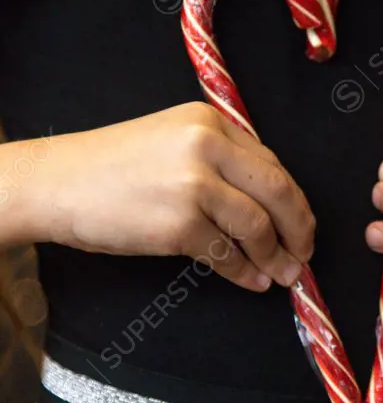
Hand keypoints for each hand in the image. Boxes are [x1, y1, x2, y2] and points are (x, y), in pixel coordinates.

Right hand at [23, 102, 314, 292]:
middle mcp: (207, 146)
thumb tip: (267, 203)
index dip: (293, 199)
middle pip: (278, 190)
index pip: (271, 162)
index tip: (301, 223)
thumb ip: (217, 160)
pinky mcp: (179, 224)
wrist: (57, 183)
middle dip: (299, 228)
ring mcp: (193, 185)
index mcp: (209, 121)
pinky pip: (226, 253)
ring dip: (276, 256)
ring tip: (283, 274)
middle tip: (304, 253)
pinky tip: (252, 281)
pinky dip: (245, 271)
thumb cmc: (110, 166)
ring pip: (258, 225)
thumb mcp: (170, 141)